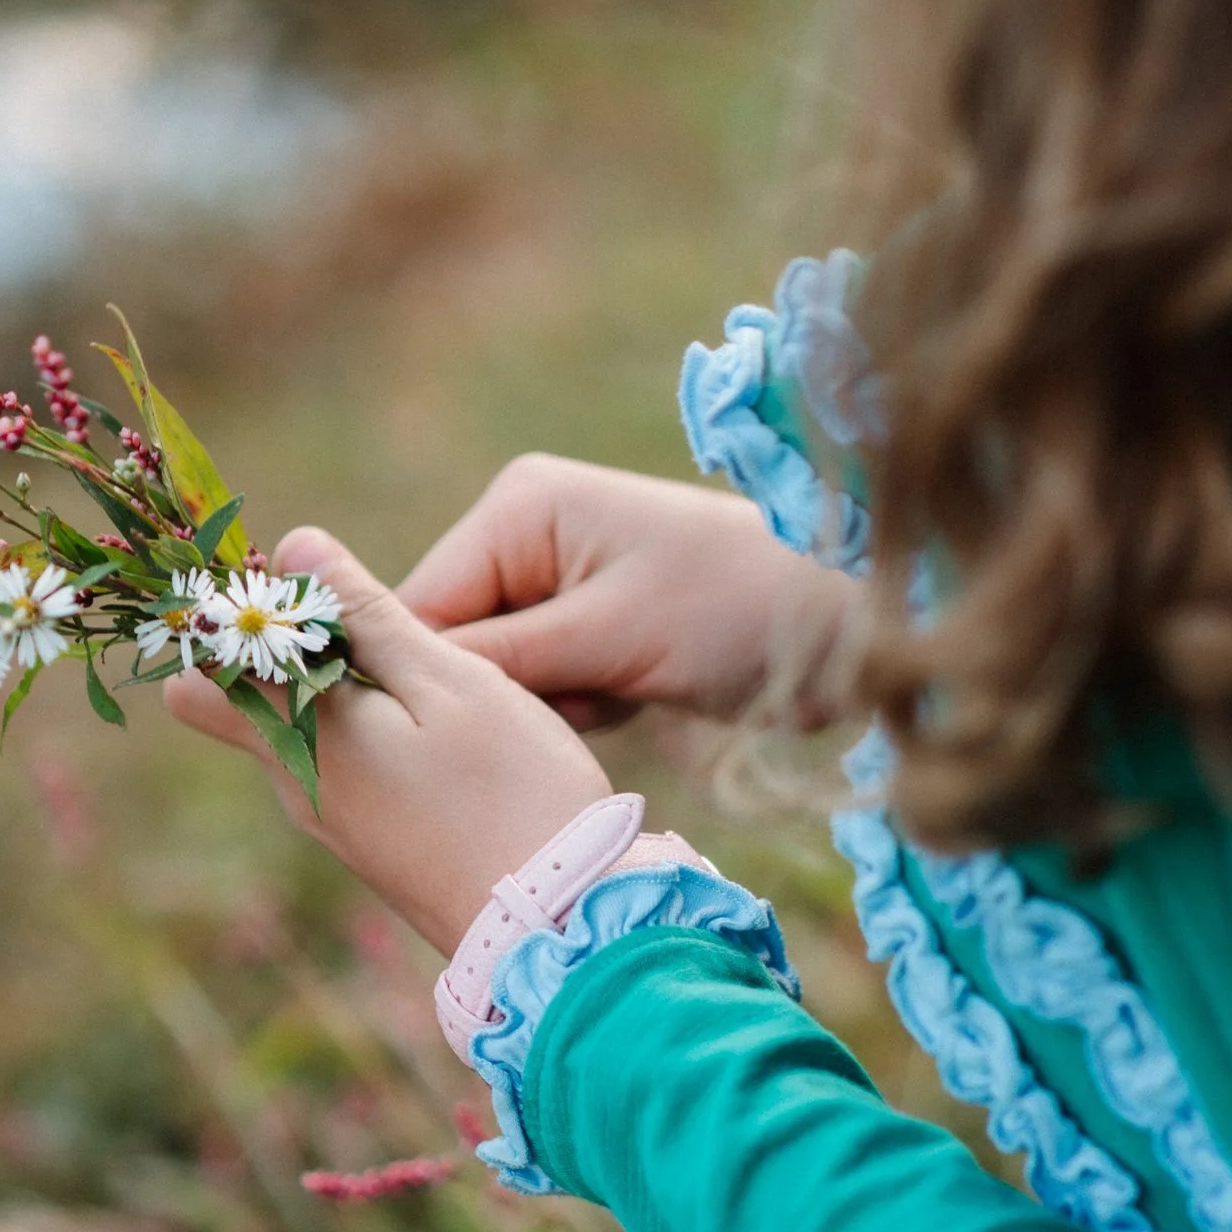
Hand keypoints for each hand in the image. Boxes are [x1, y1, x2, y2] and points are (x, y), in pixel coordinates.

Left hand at [164, 529, 613, 953]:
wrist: (559, 927)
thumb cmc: (510, 792)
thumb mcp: (446, 680)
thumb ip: (364, 616)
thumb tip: (292, 549)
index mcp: (296, 737)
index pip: (198, 675)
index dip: (231, 619)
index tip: (303, 590)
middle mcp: (295, 786)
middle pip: (246, 702)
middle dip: (289, 648)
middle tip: (374, 619)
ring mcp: (333, 823)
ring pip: (302, 732)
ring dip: (342, 688)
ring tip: (429, 668)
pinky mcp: (374, 847)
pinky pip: (343, 768)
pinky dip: (373, 731)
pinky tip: (446, 725)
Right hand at [399, 454, 857, 726]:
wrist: (846, 625)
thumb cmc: (733, 609)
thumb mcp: (606, 636)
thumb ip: (494, 656)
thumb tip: (385, 674)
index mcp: (519, 506)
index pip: (421, 604)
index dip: (434, 676)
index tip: (480, 725)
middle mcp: (527, 534)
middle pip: (455, 642)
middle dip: (509, 690)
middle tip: (583, 697)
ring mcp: (560, 581)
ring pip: (499, 675)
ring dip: (550, 705)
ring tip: (618, 691)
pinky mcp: (593, 626)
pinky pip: (545, 686)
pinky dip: (580, 707)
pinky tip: (632, 698)